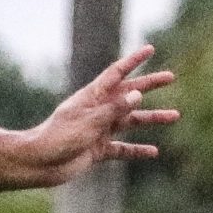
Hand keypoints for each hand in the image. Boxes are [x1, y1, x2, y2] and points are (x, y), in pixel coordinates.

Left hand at [21, 45, 177, 184]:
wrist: (38, 164)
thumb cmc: (58, 138)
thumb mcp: (89, 121)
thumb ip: (113, 109)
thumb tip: (137, 94)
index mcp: (91, 98)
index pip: (116, 74)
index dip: (133, 61)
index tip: (150, 49)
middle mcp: (96, 111)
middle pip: (128, 94)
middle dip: (149, 85)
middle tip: (170, 77)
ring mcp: (97, 130)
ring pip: (130, 122)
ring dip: (151, 118)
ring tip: (175, 115)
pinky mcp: (96, 150)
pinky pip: (122, 149)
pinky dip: (137, 150)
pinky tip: (153, 152)